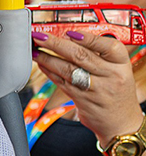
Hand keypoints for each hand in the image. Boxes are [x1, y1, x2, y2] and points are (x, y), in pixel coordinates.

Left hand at [32, 30, 142, 144]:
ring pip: (68, 69)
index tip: (70, 32)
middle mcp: (111, 76)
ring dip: (47, 58)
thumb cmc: (116, 91)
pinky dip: (49, 71)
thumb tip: (72, 36)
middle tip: (40, 36)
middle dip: (56, 44)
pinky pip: (62, 82)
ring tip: (35, 50)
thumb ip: (100, 55)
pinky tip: (40, 63)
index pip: (109, 46)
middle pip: (81, 56)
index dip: (88, 38)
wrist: (122, 123)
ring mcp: (96, 89)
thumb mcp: (118, 71)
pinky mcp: (82, 100)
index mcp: (122, 65)